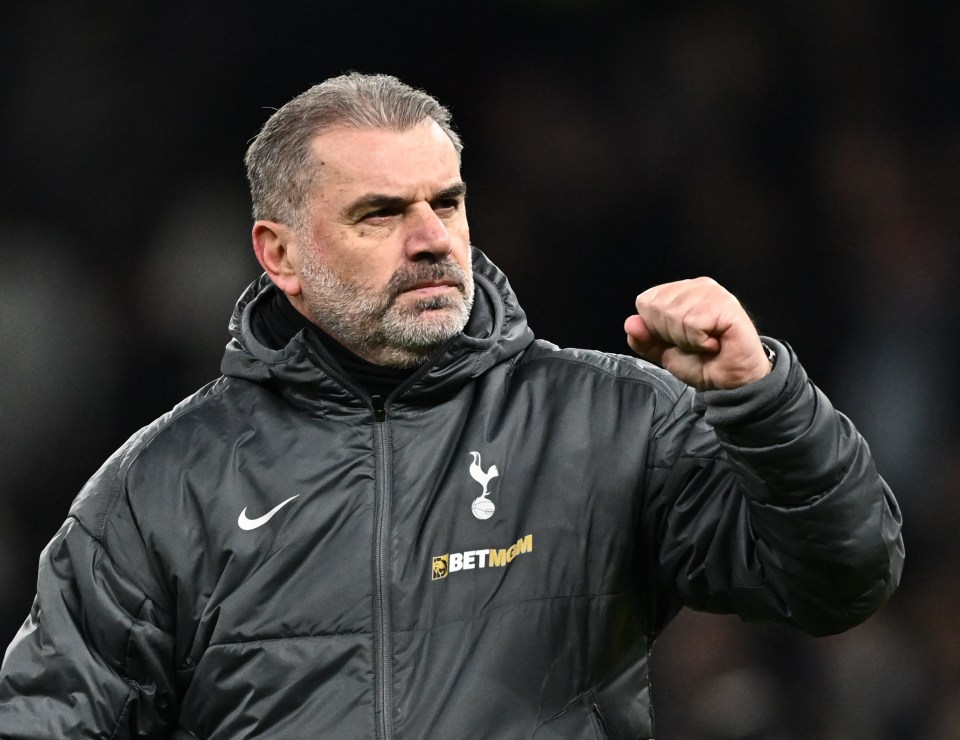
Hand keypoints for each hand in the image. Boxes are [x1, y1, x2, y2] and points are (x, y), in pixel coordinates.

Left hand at [623, 277, 770, 389]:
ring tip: (706, 343)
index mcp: (679, 291)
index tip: (679, 339)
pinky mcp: (726, 304)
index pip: (645, 302)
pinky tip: (715, 342)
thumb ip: (644, 340)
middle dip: (671, 335)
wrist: (731, 382)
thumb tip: (630, 323)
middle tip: (694, 342)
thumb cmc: (702, 362)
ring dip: (687, 340)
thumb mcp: (663, 353)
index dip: (656, 329)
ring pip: (674, 315)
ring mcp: (713, 292)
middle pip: (657, 308)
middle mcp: (696, 286)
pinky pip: (693, 323)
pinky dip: (700, 341)